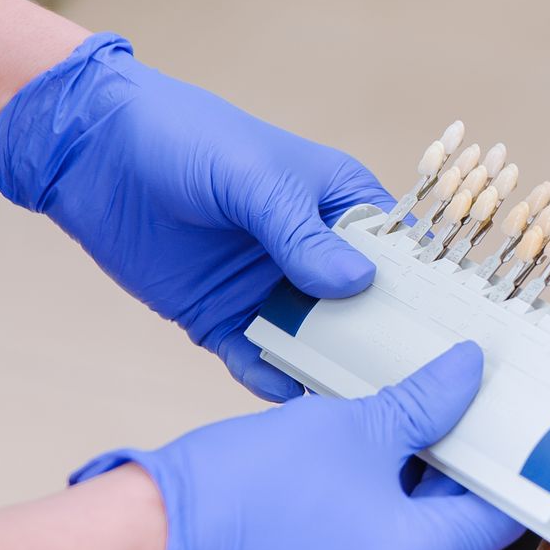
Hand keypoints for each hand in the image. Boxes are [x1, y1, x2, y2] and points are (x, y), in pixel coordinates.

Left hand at [0, 33, 391, 399]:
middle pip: (365, 311)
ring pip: (316, 343)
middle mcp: (314, 254)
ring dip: (332, 372)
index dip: (426, 293)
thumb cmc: (188, 139)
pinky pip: (258, 361)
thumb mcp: (253, 179)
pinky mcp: (223, 319)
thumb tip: (357, 285)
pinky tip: (289, 402)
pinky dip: (272, 382)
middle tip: (413, 391)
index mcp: (340, 205)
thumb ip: (302, 234)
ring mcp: (269, 290)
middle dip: (384, 346)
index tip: (455, 336)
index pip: (399, 255)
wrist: (94, 153)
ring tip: (358, 410)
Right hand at [73, 341, 522, 549]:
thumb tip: (468, 374)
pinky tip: (349, 463)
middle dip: (451, 468)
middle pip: (450, 531)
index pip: (496, 518)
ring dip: (404, 487)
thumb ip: (423, 403)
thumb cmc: (249, 486)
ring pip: (402, 542)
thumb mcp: (352, 426)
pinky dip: (365, 514)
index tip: (517, 427)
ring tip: (397, 423)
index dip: (511, 465)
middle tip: (453, 407)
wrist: (148, 542)